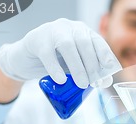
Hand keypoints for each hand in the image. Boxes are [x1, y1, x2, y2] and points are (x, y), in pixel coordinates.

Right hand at [0, 18, 120, 87]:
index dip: (104, 54)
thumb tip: (106, 81)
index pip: (97, 41)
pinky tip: (61, 79)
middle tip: (95, 83)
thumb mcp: (74, 65)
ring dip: (77, 67)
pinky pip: (47, 54)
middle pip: (84, 43)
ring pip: (67, 46)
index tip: (110, 69)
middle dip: (92, 64)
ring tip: (82, 84)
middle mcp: (69, 27)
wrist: (26, 59)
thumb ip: (88, 71)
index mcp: (81, 31)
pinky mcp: (36, 40)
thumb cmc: (55, 60)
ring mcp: (52, 31)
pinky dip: (55, 68)